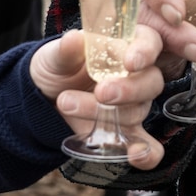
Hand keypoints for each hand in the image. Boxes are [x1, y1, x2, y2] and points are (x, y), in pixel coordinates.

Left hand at [32, 27, 168, 166]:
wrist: (44, 97)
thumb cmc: (57, 67)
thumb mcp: (54, 55)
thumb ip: (66, 49)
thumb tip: (74, 39)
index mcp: (124, 46)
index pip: (148, 42)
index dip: (144, 51)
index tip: (130, 62)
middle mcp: (136, 75)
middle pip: (151, 82)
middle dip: (128, 90)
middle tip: (101, 93)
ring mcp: (134, 105)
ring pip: (138, 111)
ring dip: (107, 115)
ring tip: (67, 105)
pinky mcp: (127, 132)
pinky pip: (147, 145)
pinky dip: (146, 153)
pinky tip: (135, 156)